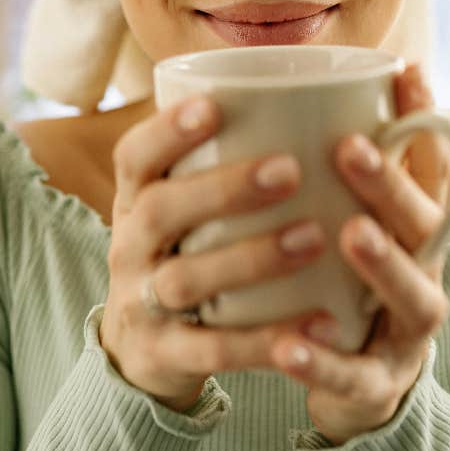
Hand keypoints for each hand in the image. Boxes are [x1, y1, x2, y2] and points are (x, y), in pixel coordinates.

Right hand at [99, 95, 332, 411]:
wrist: (142, 348)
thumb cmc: (186, 250)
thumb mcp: (184, 205)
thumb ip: (224, 159)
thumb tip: (320, 95)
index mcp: (135, 199)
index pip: (134, 156)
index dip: (166, 130)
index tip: (214, 105)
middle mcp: (129, 246)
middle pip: (160, 211)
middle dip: (224, 188)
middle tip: (290, 169)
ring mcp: (142, 303)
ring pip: (186, 279)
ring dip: (251, 257)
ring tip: (314, 237)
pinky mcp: (164, 355)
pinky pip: (213, 350)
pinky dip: (266, 341)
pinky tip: (320, 323)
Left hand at [269, 63, 449, 445]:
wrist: (353, 384)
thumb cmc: (346, 283)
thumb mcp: (344, 220)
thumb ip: (327, 168)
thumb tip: (290, 90)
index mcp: (413, 229)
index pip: (429, 168)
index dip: (423, 120)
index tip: (404, 71)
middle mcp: (424, 272)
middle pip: (424, 226)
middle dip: (392, 185)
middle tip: (352, 148)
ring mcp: (408, 330)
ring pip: (412, 297)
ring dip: (383, 264)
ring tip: (349, 234)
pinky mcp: (378, 384)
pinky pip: (356, 376)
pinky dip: (324, 362)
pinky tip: (289, 344)